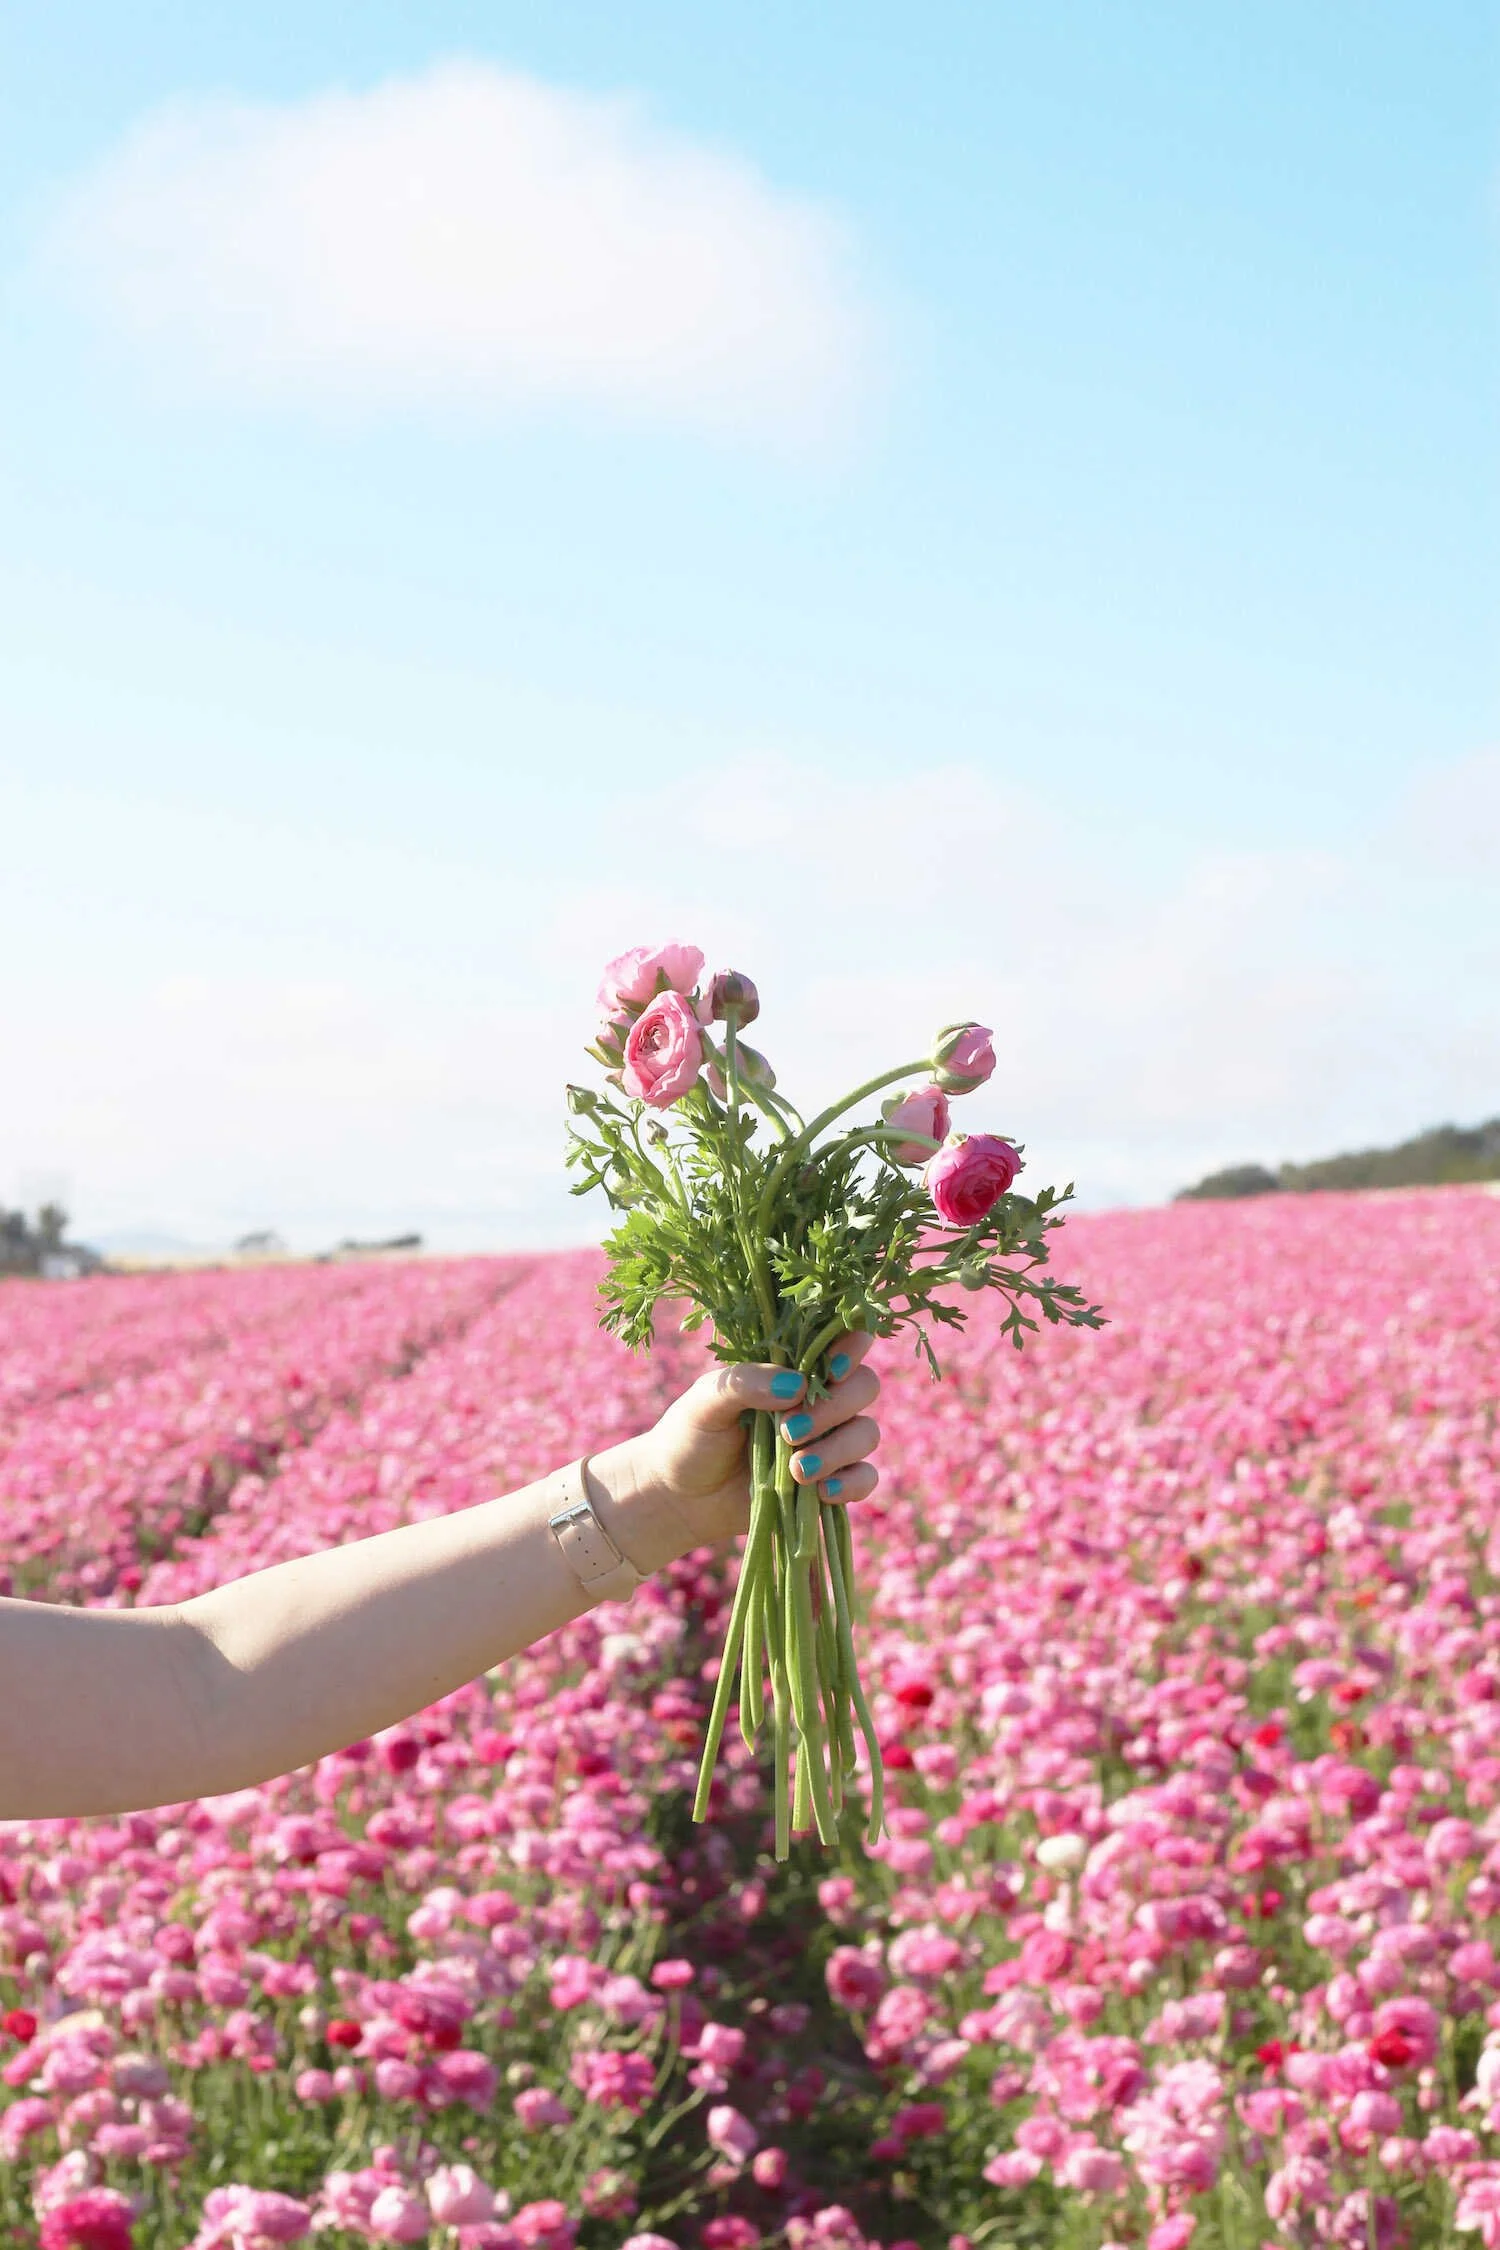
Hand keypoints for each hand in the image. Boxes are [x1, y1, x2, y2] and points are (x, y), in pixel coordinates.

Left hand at [597, 1335, 880, 1574]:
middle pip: (864, 1386)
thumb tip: (796, 1386)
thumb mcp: (706, 1400)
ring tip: (796, 1471)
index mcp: (793, 1366)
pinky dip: (851, 1483)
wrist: (679, 1497)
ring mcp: (828, 1440)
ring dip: (837, 1450)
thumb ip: (745, 1383)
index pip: (844, 1339)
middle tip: (789, 1431)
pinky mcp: (830, 1481)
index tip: (830, 1370)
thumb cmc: (690, 1435)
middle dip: (834, 1408)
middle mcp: (819, 1398)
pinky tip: (822, 1491)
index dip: (851, 1347)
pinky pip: (865, 1478)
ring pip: (866, 1433)